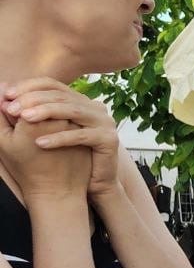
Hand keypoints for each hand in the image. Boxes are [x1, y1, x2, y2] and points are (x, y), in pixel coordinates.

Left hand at [3, 79, 118, 197]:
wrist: (90, 183)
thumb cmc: (65, 157)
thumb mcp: (45, 130)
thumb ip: (29, 112)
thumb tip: (2, 91)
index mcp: (79, 101)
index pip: (52, 85)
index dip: (28, 87)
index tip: (6, 95)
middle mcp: (94, 107)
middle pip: (61, 96)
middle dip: (33, 100)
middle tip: (11, 109)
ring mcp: (104, 122)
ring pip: (72, 111)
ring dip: (45, 113)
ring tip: (23, 119)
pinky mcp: (109, 139)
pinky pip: (80, 136)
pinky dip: (59, 138)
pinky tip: (40, 143)